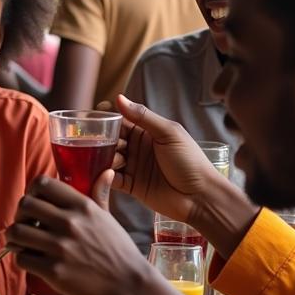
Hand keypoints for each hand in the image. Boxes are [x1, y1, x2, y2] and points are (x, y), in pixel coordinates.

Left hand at [5, 173, 150, 294]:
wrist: (128, 285)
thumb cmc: (118, 251)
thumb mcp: (108, 218)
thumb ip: (99, 194)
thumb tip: (106, 171)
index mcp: (83, 206)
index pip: (42, 183)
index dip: (32, 192)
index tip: (35, 203)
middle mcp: (70, 223)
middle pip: (24, 205)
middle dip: (20, 214)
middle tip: (26, 224)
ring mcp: (60, 247)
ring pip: (16, 232)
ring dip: (15, 237)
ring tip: (23, 242)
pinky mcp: (53, 271)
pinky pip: (21, 258)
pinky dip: (22, 258)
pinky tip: (32, 260)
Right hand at [111, 94, 226, 224]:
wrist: (199, 196)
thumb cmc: (190, 161)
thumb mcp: (168, 133)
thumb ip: (143, 116)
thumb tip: (119, 98)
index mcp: (147, 132)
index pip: (122, 121)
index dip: (108, 119)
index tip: (95, 118)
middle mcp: (138, 148)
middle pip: (112, 140)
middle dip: (104, 140)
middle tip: (103, 143)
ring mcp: (134, 167)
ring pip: (109, 159)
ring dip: (107, 158)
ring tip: (117, 161)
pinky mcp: (130, 186)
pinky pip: (111, 179)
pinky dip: (106, 176)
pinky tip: (108, 174)